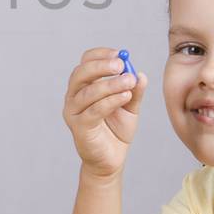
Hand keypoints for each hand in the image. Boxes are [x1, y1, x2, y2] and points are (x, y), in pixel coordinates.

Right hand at [62, 47, 145, 178]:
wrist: (111, 159)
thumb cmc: (116, 130)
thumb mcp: (130, 107)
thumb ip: (134, 91)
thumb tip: (140, 74)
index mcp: (84, 86)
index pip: (86, 62)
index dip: (101, 55)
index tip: (120, 54)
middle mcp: (74, 96)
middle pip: (81, 73)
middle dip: (101, 66)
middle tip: (121, 64)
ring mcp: (73, 112)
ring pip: (88, 92)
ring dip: (110, 84)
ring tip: (129, 82)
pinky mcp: (79, 127)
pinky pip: (94, 110)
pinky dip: (111, 101)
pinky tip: (125, 97)